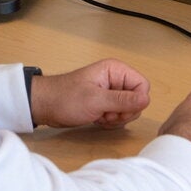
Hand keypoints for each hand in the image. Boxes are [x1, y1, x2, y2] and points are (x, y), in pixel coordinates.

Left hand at [29, 59, 150, 128]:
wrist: (45, 106)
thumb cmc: (66, 98)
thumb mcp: (96, 100)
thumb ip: (122, 100)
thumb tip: (146, 100)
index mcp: (116, 70)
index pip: (142, 86)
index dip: (135, 101)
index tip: (119, 110)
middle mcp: (115, 79)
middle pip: (137, 99)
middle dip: (124, 112)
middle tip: (106, 114)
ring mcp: (110, 91)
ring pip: (128, 109)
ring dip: (116, 118)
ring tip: (99, 116)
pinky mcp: (105, 103)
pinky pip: (118, 114)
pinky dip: (110, 121)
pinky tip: (97, 119)